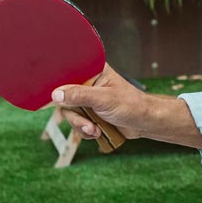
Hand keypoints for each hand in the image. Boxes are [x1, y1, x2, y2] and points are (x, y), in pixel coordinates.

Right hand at [47, 65, 201, 150]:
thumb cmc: (131, 105)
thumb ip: (79, 95)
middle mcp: (88, 83)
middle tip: (87, 124)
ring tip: (95, 130)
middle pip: (65, 98)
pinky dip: (85, 131)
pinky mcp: (91, 113)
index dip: (60, 86)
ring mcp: (88, 99)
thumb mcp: (104, 99)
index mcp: (92, 71)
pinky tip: (98, 132)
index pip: (68, 74)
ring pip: (70, 113)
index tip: (57, 99)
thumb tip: (56, 94)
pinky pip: (78, 123)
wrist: (145, 123)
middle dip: (75, 115)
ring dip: (81, 125)